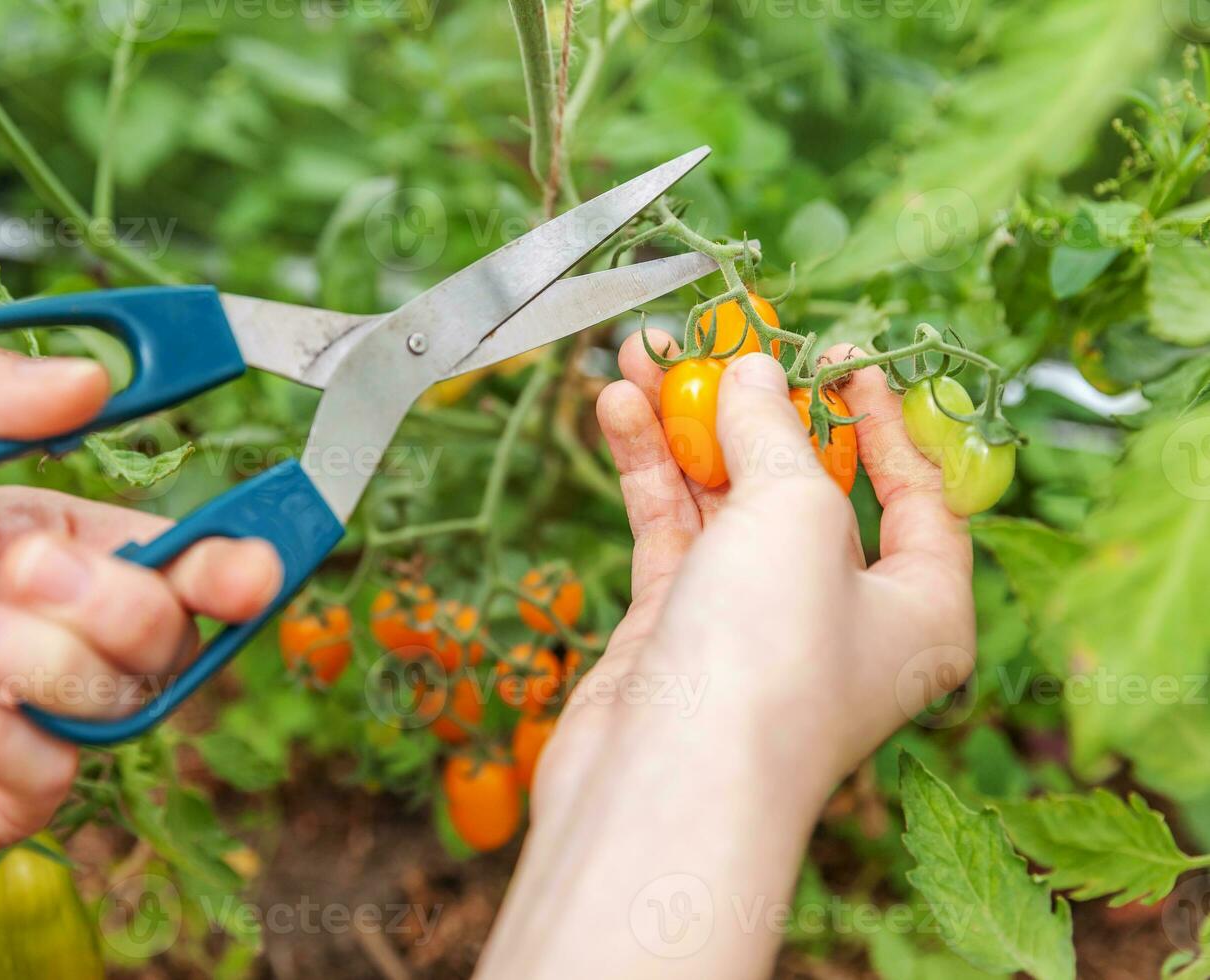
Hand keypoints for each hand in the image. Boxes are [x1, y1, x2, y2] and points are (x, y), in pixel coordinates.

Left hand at [0, 342, 281, 889]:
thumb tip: (95, 378)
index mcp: (40, 548)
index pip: (170, 556)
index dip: (225, 562)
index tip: (246, 562)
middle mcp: (49, 635)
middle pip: (163, 628)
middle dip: (106, 597)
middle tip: (19, 570)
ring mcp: (28, 722)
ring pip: (113, 696)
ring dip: (28, 658)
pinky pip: (44, 770)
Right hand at [478, 338, 973, 978]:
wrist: (662, 788)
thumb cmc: (770, 657)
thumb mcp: (796, 516)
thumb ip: (775, 432)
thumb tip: (752, 371)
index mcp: (920, 608)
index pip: (919, 494)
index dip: (882, 418)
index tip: (838, 355)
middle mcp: (843, 617)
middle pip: (806, 488)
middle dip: (757, 408)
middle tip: (717, 338)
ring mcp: (753, 623)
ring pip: (724, 501)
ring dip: (685, 425)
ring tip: (642, 352)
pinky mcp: (677, 628)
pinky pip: (669, 529)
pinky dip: (647, 468)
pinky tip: (616, 406)